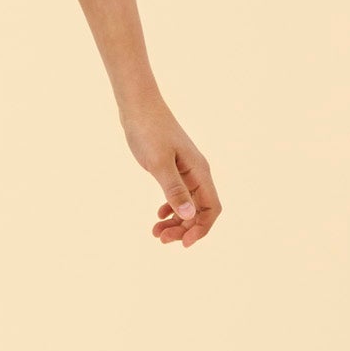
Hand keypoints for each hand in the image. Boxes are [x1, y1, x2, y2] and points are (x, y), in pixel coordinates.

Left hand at [121, 99, 219, 248]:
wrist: (138, 107)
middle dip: (184, 229)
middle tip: (161, 239)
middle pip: (200, 211)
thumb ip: (174, 189)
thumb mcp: (159, 163)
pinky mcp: (174, 168)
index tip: (183, 243)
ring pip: (188, 205)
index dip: (201, 228)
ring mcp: (186, 171)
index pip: (211, 208)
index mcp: (199, 172)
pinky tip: (158, 216)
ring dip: (176, 222)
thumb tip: (189, 215)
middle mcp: (197, 173)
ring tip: (156, 233)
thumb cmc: (149, 131)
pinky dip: (170, 208)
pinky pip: (178, 195)